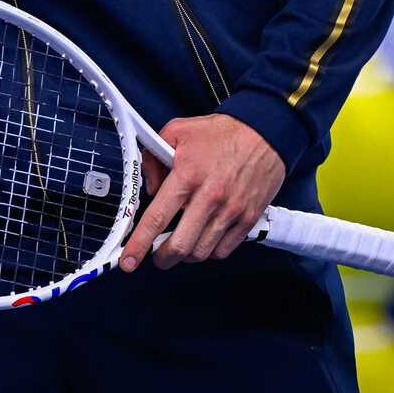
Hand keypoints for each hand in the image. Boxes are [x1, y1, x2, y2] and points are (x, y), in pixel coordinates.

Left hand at [120, 113, 284, 271]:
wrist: (265, 131)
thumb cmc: (221, 133)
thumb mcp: (176, 131)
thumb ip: (154, 157)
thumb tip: (149, 189)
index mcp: (187, 176)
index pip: (157, 218)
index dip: (139, 245)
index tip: (128, 261)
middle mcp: (209, 198)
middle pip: (180, 245)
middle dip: (163, 258)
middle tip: (157, 256)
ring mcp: (231, 211)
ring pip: (202, 252)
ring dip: (186, 255)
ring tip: (180, 245)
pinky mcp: (248, 218)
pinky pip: (224, 250)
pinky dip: (210, 252)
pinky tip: (203, 240)